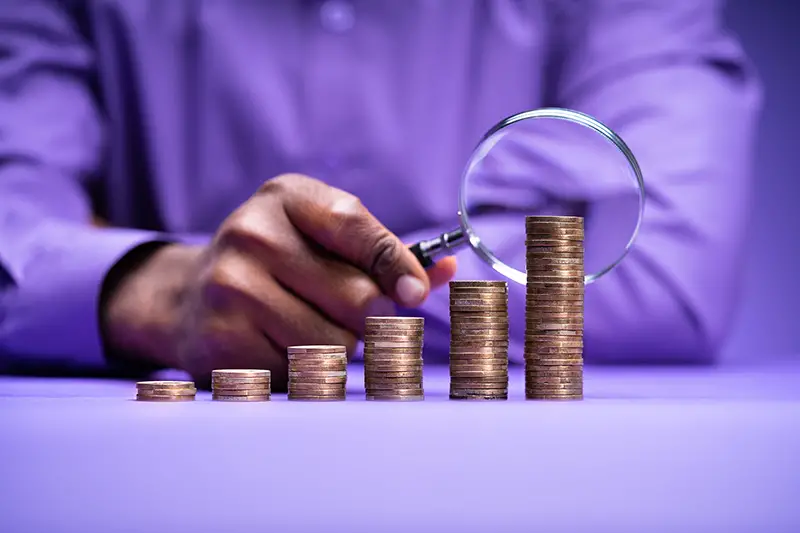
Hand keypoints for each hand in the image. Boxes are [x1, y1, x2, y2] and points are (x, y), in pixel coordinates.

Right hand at [102, 174, 456, 387]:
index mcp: (287, 197)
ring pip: (334, 343)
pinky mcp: (221, 338)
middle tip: (349, 313)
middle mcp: (253, 234)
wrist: (189, 296)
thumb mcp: (322, 237)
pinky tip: (275, 344)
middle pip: (358, 300)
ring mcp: (231, 286)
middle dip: (369, 317)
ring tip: (305, 325)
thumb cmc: (276, 262)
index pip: (360, 231)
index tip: (414, 294)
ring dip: (338, 347)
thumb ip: (383, 253)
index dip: (398, 266)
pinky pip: (300, 371)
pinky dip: (303, 368)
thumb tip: (446, 269)